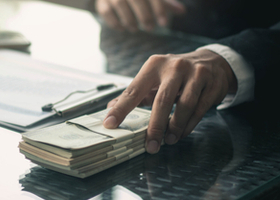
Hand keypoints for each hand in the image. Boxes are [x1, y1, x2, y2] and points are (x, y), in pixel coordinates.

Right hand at [95, 0, 185, 31]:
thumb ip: (165, 2)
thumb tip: (182, 12)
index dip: (159, 9)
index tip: (164, 23)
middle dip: (144, 15)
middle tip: (150, 28)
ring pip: (119, 4)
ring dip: (129, 19)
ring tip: (135, 29)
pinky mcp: (101, 1)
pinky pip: (106, 12)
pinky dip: (114, 22)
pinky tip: (122, 28)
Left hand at [103, 49, 236, 153]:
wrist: (212, 62)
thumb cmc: (176, 73)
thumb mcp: (154, 77)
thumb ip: (135, 93)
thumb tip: (110, 108)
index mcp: (154, 65)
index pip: (134, 90)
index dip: (121, 108)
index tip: (110, 123)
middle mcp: (174, 67)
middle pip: (162, 101)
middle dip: (155, 126)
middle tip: (150, 145)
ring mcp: (195, 74)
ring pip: (184, 105)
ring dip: (175, 127)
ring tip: (168, 140)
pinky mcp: (211, 84)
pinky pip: (200, 108)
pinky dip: (190, 124)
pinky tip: (182, 133)